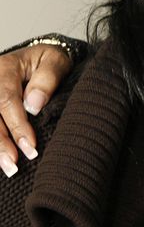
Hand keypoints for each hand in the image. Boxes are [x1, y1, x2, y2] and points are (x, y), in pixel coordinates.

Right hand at [0, 44, 71, 176]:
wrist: (40, 58)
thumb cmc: (50, 61)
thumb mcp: (55, 61)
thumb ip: (47, 79)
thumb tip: (34, 105)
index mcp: (5, 68)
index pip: (7, 100)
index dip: (17, 126)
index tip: (31, 147)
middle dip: (2, 143)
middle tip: (13, 165)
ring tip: (8, 168)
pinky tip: (1, 158)